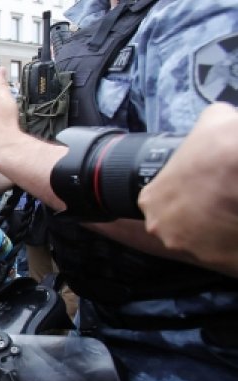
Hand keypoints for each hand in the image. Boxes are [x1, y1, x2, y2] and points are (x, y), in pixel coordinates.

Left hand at [139, 103, 237, 276]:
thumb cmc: (222, 147)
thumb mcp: (208, 123)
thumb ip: (202, 129)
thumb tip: (214, 118)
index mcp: (151, 200)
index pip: (161, 203)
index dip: (186, 196)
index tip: (203, 190)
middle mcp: (162, 228)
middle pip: (179, 227)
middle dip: (200, 217)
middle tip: (221, 202)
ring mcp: (188, 247)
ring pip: (203, 243)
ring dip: (219, 232)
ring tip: (233, 214)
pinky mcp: (217, 262)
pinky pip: (226, 256)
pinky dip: (235, 246)